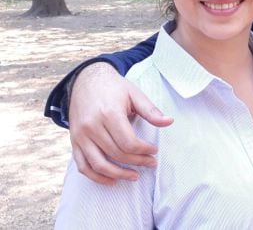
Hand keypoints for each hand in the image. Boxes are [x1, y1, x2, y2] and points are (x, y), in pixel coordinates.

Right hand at [69, 62, 173, 184]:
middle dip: (137, 162)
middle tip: (151, 163)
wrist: (86, 80)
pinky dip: (96, 177)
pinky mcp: (74, 141)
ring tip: (134, 176)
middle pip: (116, 154)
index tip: (154, 151)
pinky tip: (111, 180)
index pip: (128, 142)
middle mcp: (92, 126)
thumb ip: (151, 110)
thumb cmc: (113, 87)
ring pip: (98, 164)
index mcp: (109, 114)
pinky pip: (83, 165)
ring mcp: (80, 135)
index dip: (144, 151)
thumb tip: (169, 122)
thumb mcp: (134, 94)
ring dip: (118, 174)